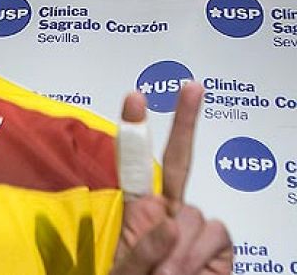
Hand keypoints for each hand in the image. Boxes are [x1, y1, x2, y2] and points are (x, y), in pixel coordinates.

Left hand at [112, 82, 232, 274]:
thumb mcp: (125, 271)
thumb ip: (142, 248)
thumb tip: (170, 223)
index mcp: (138, 212)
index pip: (134, 168)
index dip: (135, 133)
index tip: (135, 98)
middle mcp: (167, 211)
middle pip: (179, 162)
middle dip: (186, 122)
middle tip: (192, 87)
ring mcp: (193, 225)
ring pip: (193, 215)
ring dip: (179, 250)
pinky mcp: (219, 242)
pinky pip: (214, 233)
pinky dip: (198, 255)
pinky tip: (188, 273)